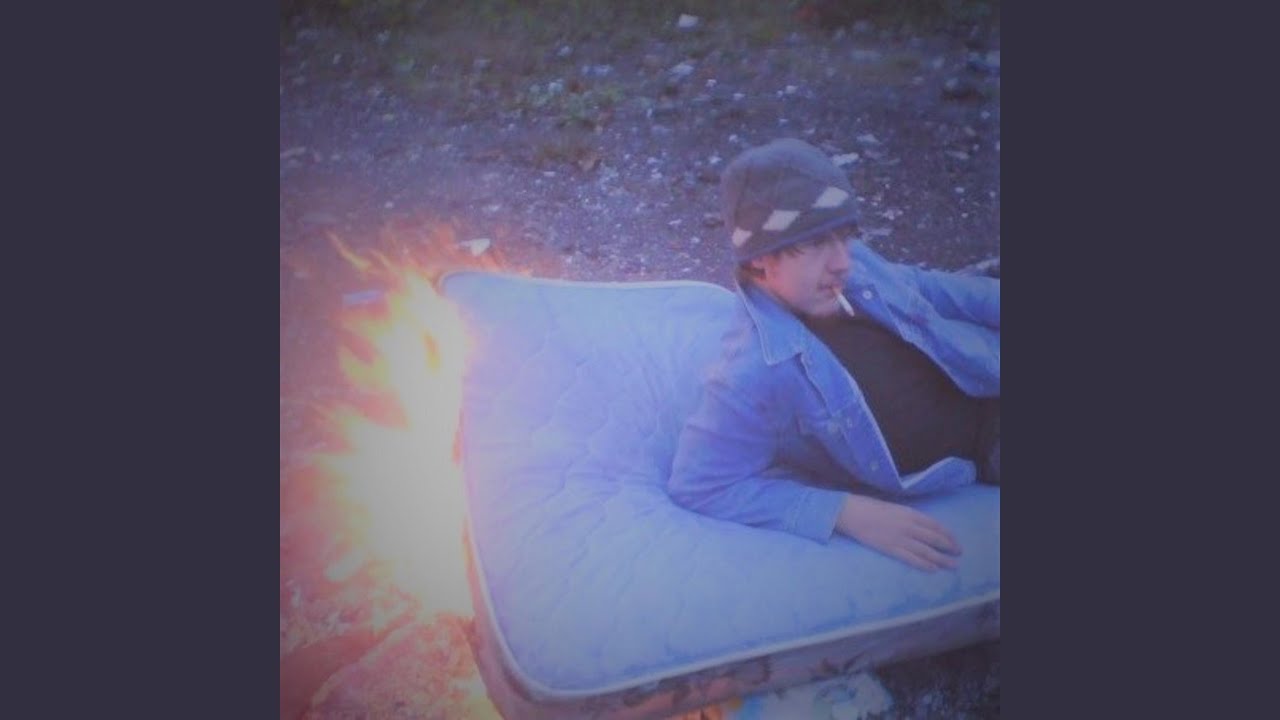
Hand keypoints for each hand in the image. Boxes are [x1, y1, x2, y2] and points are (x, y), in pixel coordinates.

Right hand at [835, 494, 961, 571]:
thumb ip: (907, 516)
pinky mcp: (891, 549)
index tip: (955, 541)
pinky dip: (924, 564)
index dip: (947, 535)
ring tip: (952, 566)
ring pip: (927, 551)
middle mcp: (909, 526)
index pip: (935, 525)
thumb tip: (919, 526)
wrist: (851, 512)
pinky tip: (933, 569)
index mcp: (910, 513)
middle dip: (949, 547)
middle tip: (958, 554)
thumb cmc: (869, 507)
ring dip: (942, 559)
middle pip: (935, 539)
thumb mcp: (893, 507)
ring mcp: (901, 538)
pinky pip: (912, 559)